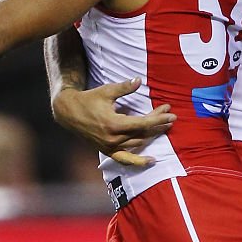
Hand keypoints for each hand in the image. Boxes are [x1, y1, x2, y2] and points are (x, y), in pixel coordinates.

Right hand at [52, 78, 175, 166]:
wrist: (69, 113)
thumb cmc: (89, 99)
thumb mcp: (107, 91)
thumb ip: (124, 87)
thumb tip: (139, 80)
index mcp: (114, 124)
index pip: (143, 123)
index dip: (158, 119)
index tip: (170, 114)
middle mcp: (113, 138)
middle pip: (143, 133)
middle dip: (159, 125)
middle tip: (172, 117)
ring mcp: (110, 147)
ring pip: (137, 144)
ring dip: (152, 136)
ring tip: (164, 127)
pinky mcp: (107, 150)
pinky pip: (125, 159)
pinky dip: (138, 161)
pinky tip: (150, 160)